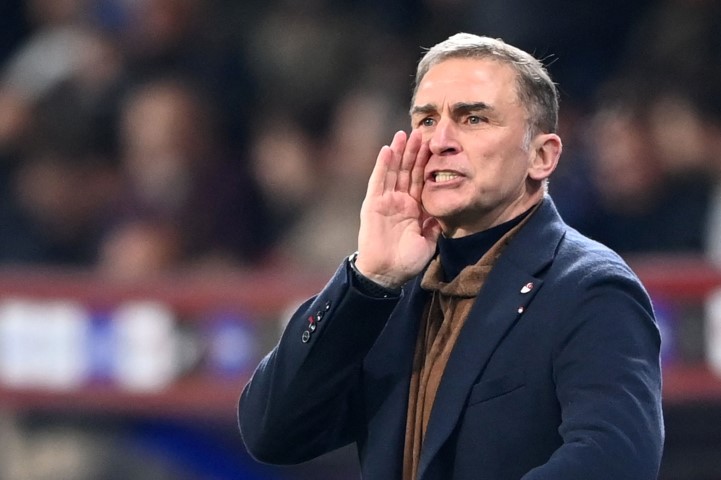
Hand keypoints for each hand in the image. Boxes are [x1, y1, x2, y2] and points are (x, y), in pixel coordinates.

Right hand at [355, 129, 440, 287]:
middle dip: (414, 151)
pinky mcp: (373, 204)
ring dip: (399, 152)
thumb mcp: (429, 241)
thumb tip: (445, 209)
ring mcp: (386, 201)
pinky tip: (387, 149)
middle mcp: (400, 201)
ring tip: (404, 133)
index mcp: (415, 208)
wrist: (386, 273)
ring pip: (393, 171)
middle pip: (408, 170)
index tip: (435, 145)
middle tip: (421, 131)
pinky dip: (383, 165)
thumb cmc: (407, 261)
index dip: (427, 163)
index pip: (422, 179)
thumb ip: (436, 225)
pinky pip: (378, 181)